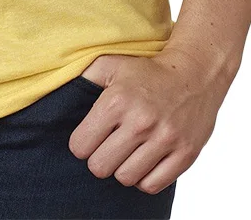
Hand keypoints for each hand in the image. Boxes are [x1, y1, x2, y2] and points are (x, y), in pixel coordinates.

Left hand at [68, 46, 235, 194]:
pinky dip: (145, 178)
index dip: (81, 143)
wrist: (195, 74)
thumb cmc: (147, 71)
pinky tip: (145, 160)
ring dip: (122, 168)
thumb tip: (55, 92)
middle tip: (107, 146)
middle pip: (100, 167)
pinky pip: (152, 185)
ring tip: (127, 151)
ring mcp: (165, 139)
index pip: (80, 146)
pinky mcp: (185, 154)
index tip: (89, 136)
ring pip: (126, 178)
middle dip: (99, 158)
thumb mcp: (111, 64)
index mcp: (117, 101)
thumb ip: (82, 77)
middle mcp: (141, 121)